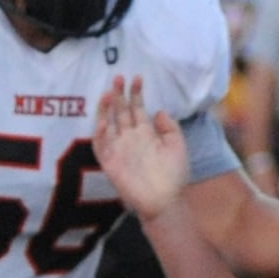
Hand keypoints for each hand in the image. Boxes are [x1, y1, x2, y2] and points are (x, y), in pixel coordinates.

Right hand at [93, 76, 188, 220]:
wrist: (165, 200)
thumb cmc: (174, 175)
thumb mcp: (178, 146)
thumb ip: (169, 128)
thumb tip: (159, 110)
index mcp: (147, 134)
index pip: (138, 109)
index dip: (137, 94)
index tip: (138, 78)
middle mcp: (130, 138)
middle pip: (121, 112)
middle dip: (119, 94)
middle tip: (119, 76)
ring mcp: (118, 149)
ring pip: (108, 124)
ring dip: (106, 109)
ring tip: (109, 92)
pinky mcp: (109, 162)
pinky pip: (100, 144)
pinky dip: (100, 132)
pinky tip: (104, 119)